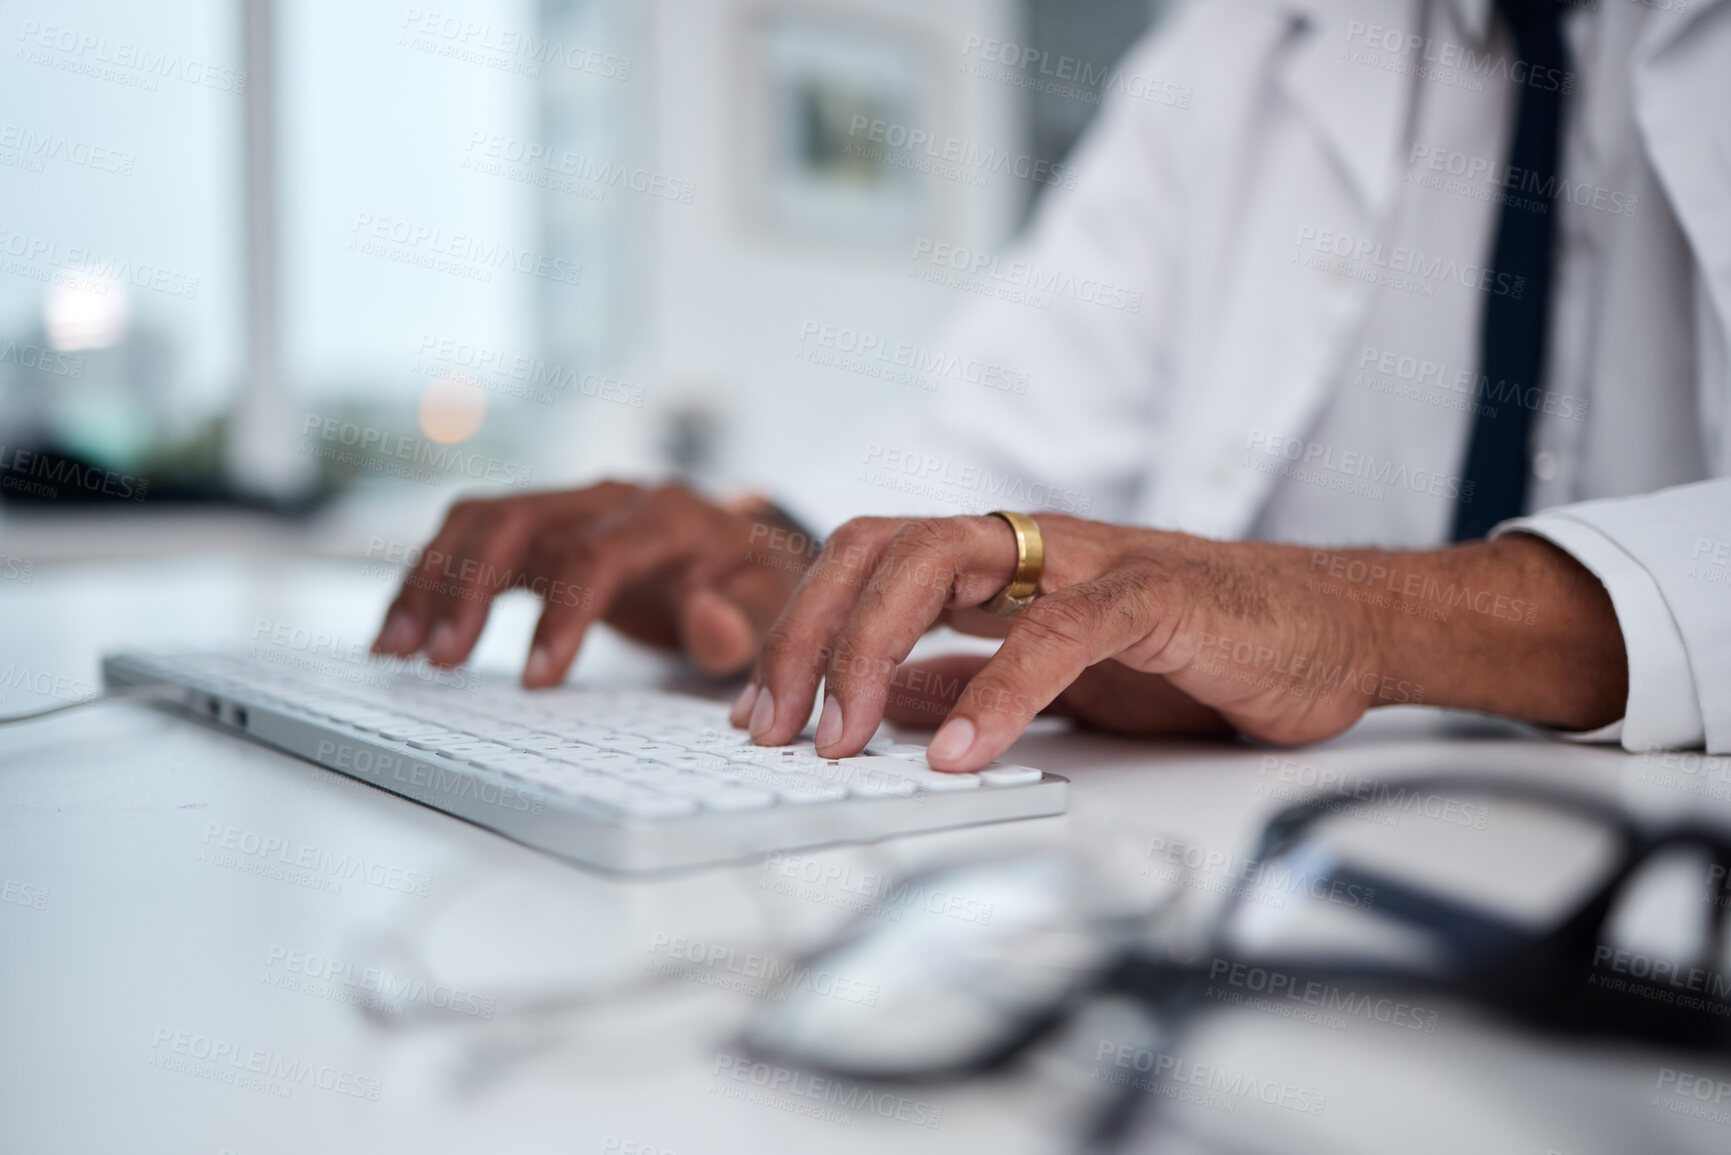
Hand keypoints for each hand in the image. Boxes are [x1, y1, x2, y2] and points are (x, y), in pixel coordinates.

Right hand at [371, 483, 812, 685]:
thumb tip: (710, 622)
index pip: (599, 553)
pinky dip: (428, 581)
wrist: (743, 550)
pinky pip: (468, 539)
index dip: (563, 616)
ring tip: (397, 651)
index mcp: (670, 516)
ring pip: (480, 522)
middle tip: (440, 661)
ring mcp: (569, 506)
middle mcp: (609, 498)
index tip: (537, 681)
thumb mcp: (768, 608)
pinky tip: (399, 634)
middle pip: (521, 522)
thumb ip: (743, 621)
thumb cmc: (754, 585)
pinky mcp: (540, 527)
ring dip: (431, 581)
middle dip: (471, 588)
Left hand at [734, 514, 1626, 771]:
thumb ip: (966, 676)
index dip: (800, 629)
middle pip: (876, 548)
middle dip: (806, 636)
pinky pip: (1053, 633)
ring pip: (937, 562)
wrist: (1336, 629)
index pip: (865, 563)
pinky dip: (996, 693)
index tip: (762, 713)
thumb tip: (879, 700)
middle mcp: (1026, 545)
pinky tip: (958, 752)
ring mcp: (1084, 560)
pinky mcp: (1152, 594)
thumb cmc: (1204, 647)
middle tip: (772, 728)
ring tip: (838, 738)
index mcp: (997, 562)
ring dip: (868, 651)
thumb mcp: (1055, 676)